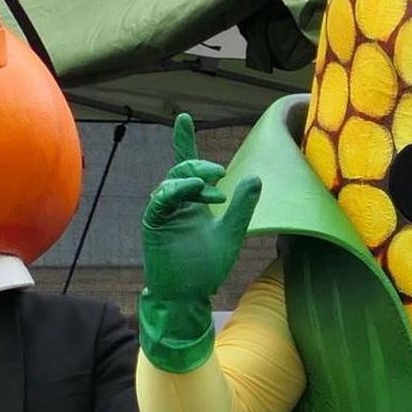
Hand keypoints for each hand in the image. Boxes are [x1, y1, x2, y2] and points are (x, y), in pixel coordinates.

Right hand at [140, 112, 257, 362]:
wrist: (189, 294)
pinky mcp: (155, 223)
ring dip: (192, 178)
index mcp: (193, 201)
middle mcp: (177, 203)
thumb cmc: (206, 267)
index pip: (187, 165)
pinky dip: (176, 190)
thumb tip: (256, 178)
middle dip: (200, 164)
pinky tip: (193, 189)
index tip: (183, 117)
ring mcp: (164, 212)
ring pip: (172, 182)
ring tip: (214, 188)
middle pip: (182, 169)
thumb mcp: (231, 233)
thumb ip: (242, 207)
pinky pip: (161, 200)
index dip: (184, 141)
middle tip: (220, 173)